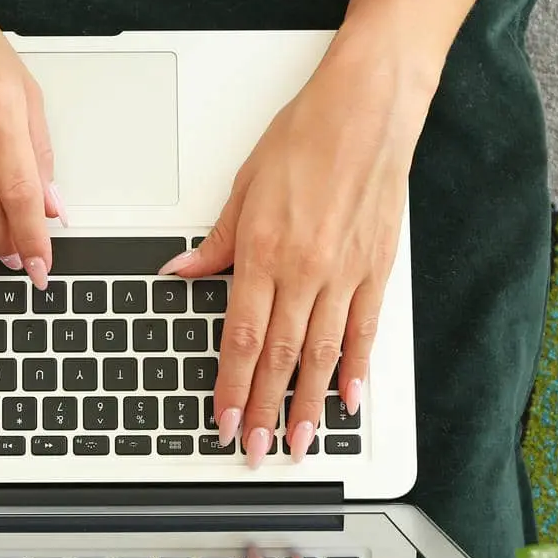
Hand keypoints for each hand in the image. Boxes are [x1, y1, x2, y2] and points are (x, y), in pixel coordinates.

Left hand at [161, 26, 435, 467]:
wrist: (367, 109)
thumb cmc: (305, 137)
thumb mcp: (243, 187)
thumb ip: (214, 243)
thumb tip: (180, 272)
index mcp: (262, 251)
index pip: (240, 337)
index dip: (229, 386)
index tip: (220, 420)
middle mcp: (304, 269)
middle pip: (279, 356)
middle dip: (262, 409)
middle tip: (253, 449)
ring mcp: (345, 273)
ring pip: (322, 354)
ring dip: (307, 404)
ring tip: (297, 441)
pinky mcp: (377, 268)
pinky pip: (365, 330)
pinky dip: (357, 369)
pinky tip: (348, 400)